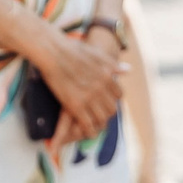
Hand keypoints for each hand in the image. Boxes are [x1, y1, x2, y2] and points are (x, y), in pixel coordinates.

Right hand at [31, 25, 121, 142]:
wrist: (54, 53)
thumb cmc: (72, 49)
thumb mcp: (97, 54)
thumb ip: (112, 65)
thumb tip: (128, 70)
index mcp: (108, 76)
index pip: (118, 95)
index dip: (113, 100)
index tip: (107, 102)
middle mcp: (101, 88)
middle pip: (112, 108)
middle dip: (108, 113)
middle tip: (102, 116)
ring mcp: (89, 97)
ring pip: (101, 118)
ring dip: (100, 124)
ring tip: (96, 126)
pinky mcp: (75, 105)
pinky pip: (87, 123)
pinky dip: (90, 130)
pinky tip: (89, 132)